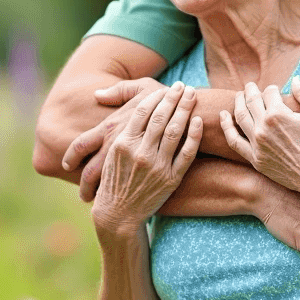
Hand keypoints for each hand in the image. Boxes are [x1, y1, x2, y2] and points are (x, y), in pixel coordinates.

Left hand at [62, 77, 163, 201]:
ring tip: (89, 200)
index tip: (65, 166)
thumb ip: (120, 91)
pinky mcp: (148, 172)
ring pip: (107, 183)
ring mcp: (134, 161)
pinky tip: (112, 199)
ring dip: (94, 192)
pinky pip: (127, 185)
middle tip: (82, 196)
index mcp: (111, 128)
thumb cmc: (164, 99)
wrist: (194, 112)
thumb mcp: (141, 88)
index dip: (71, 158)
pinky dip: (115, 193)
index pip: (80, 146)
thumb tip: (97, 95)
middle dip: (85, 186)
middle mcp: (119, 148)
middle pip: (90, 172)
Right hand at [92, 83, 202, 231]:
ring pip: (174, 131)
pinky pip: (185, 153)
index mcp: (122, 142)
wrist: (118, 214)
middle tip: (184, 85)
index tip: (167, 87)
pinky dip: (193, 136)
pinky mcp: (170, 179)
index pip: (143, 111)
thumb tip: (100, 94)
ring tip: (193, 96)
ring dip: (185, 110)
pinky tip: (199, 121)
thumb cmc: (114, 178)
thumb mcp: (108, 150)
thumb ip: (112, 123)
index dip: (157, 96)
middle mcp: (139, 152)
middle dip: (174, 98)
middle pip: (160, 117)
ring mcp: (156, 166)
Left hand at [220, 78, 299, 197]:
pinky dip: (227, 127)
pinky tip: (223, 116)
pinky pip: (234, 141)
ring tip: (239, 96)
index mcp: (278, 114)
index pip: (269, 93)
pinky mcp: (255, 159)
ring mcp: (257, 144)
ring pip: (240, 117)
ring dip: (238, 103)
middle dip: (251, 91)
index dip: (273, 89)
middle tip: (250, 86)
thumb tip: (295, 80)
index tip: (276, 90)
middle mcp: (263, 128)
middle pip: (251, 102)